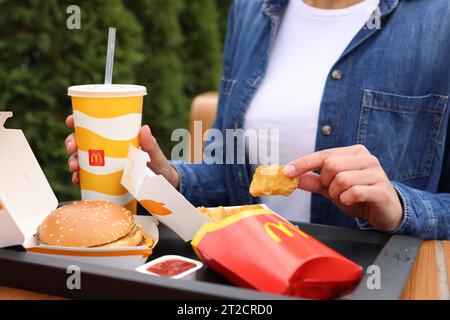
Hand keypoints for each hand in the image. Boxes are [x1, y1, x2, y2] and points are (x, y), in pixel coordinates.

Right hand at [65, 115, 179, 187]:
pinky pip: (86, 176)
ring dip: (73, 160)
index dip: (78, 120)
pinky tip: (77, 179)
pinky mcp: (104, 178)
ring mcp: (104, 163)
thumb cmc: (158, 166)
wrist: (163, 186)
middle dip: (71, 142)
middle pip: (82, 141)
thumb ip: (150, 144)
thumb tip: (144, 128)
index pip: (94, 124)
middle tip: (72, 148)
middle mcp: (107, 148)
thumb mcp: (155, 154)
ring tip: (74, 167)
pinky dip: (79, 177)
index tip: (71, 121)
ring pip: (81, 158)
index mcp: (116, 137)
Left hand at [283, 145, 402, 231]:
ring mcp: (376, 172)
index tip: (286, 172)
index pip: (323, 155)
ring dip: (337, 194)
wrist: (386, 212)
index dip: (303, 164)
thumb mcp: (332, 189)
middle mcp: (366, 158)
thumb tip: (293, 177)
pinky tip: (353, 201)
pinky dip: (347, 200)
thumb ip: (314, 181)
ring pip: (342, 179)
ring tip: (345, 197)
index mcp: (353, 153)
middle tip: (334, 192)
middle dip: (326, 183)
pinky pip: (354, 192)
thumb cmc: (358, 196)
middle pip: (331, 166)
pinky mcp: (381, 189)